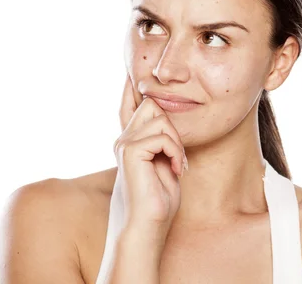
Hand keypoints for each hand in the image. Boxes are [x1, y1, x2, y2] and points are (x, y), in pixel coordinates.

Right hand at [114, 73, 187, 230]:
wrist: (146, 228)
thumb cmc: (158, 203)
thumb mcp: (164, 164)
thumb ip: (162, 141)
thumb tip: (167, 118)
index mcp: (130, 141)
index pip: (130, 105)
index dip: (132, 87)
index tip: (133, 73)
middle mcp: (124, 139)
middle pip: (153, 105)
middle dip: (172, 126)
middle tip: (177, 157)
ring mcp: (124, 143)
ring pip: (160, 117)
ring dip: (176, 142)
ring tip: (177, 165)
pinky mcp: (130, 151)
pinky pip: (163, 135)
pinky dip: (175, 152)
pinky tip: (175, 169)